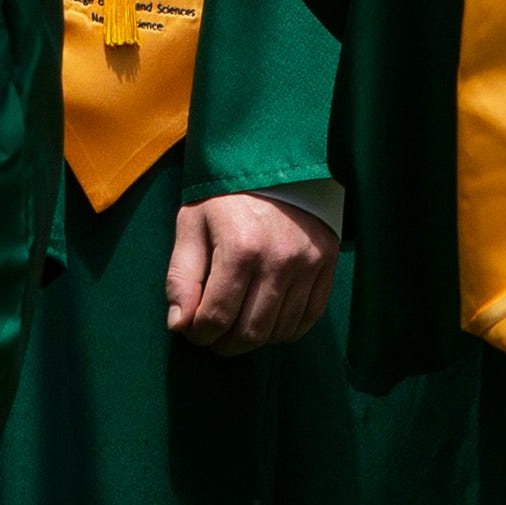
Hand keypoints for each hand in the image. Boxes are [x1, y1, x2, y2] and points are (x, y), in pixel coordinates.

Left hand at [165, 192, 336, 354]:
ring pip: (280, 331)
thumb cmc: (226, 193)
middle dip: (224, 344)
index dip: (199, 334)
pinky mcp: (327, 263)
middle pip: (250, 332)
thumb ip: (182, 276)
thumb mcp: (192, 223)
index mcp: (240, 247)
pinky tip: (267, 318)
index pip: (216, 317)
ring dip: (254, 339)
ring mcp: (308, 263)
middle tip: (213, 336)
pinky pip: (309, 317)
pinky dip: (285, 329)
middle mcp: (279, 259)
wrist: (276, 159)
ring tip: (237, 326)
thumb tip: (179, 325)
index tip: (192, 330)